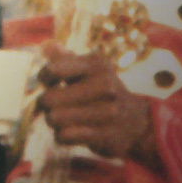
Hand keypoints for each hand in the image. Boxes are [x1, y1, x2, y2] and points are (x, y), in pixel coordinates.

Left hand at [38, 45, 161, 168]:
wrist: (136, 121)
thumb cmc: (102, 92)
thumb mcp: (89, 69)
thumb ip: (65, 59)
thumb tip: (47, 46)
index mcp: (97, 64)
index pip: (53, 70)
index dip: (45, 78)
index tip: (51, 82)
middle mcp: (105, 85)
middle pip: (48, 99)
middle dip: (46, 105)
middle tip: (56, 105)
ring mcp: (108, 111)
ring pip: (54, 119)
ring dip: (54, 121)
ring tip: (65, 118)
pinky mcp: (106, 135)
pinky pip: (64, 136)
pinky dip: (62, 136)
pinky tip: (72, 131)